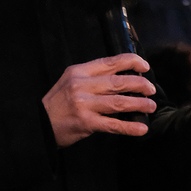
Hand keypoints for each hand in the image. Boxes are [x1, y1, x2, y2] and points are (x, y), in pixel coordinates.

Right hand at [42, 53, 156, 147]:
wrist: (39, 124)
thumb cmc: (58, 103)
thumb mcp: (70, 82)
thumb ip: (92, 78)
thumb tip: (122, 78)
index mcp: (79, 71)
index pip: (110, 62)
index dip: (131, 62)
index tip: (145, 66)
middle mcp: (82, 85)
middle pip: (118, 82)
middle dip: (140, 84)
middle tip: (151, 89)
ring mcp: (84, 104)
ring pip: (119, 102)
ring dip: (139, 104)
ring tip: (151, 106)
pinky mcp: (86, 123)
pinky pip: (113, 124)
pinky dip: (130, 127)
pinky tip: (141, 128)